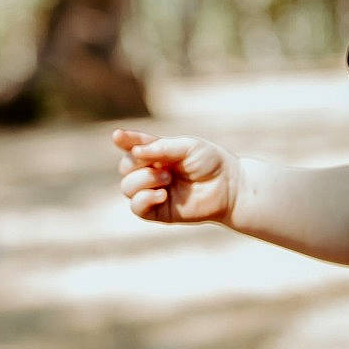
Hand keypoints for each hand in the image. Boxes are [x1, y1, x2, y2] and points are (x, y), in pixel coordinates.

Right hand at [111, 126, 239, 224]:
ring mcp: (153, 192)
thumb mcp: (187, 147)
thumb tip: (134, 152)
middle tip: (164, 166)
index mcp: (157, 153)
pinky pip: (137, 208)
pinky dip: (144, 199)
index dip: (124, 141)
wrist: (230, 187)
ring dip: (144, 180)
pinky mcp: (158, 211)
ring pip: (127, 187)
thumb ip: (161, 148)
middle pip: (125, 167)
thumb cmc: (211, 163)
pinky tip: (161, 194)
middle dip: (138, 164)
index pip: (133, 146)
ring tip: (168, 179)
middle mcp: (151, 172)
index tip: (118, 136)